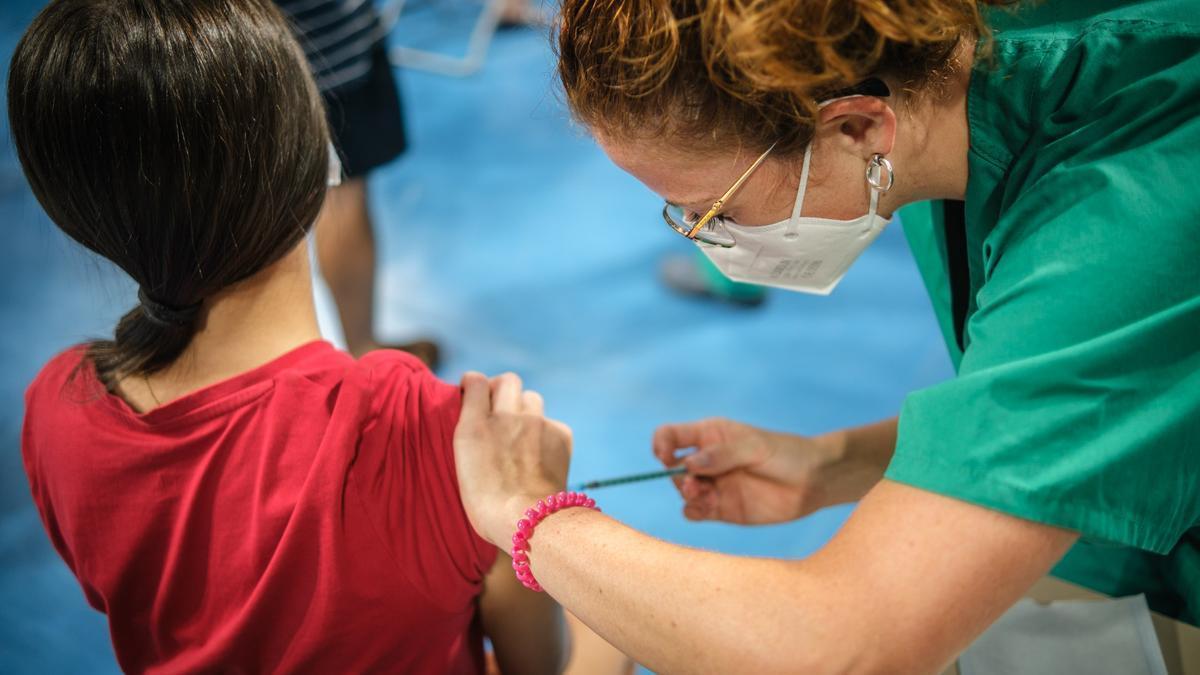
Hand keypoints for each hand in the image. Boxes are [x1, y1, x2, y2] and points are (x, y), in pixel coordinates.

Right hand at [454, 372, 572, 546]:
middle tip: (500, 408)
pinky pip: (552, 422)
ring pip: (532, 398)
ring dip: (525, 409)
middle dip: (503, 389)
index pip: (476, 381)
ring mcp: (536, 423)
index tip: (473, 391)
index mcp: (475, 426)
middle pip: (508, 381)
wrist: (529, 520)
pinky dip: (546, 432)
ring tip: (522, 432)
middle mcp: (506, 417)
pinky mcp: (560, 433)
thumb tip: (478, 416)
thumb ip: (471, 433)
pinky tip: (540, 454)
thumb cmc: (487, 504)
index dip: (474, 384)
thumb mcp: (463, 466)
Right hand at [652, 418, 852, 523]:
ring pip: (682, 491)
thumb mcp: (754, 447)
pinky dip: (693, 511)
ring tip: (704, 497)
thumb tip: (687, 464)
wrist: (813, 481)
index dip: (661, 445)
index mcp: (710, 435)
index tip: (664, 456)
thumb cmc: (785, 454)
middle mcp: (706, 460)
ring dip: (685, 494)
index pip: (671, 436)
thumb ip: (721, 455)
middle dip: (676, 477)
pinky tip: (707, 508)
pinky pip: (694, 512)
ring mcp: (713, 485)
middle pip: (672, 468)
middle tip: (695, 485)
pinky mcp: (721, 508)